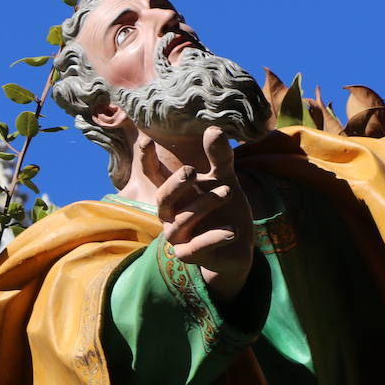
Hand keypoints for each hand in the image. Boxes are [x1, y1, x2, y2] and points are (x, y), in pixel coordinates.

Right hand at [146, 126, 254, 302]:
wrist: (237, 247)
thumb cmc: (224, 210)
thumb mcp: (225, 180)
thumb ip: (219, 158)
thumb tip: (214, 129)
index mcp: (174, 194)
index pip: (153, 176)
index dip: (146, 160)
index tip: (146, 140)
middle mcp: (170, 215)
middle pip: (162, 199)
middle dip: (175, 184)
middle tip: (192, 170)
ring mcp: (177, 237)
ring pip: (182, 220)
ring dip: (205, 205)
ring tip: (229, 191)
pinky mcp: (189, 256)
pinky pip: (196, 248)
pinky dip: (213, 238)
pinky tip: (233, 231)